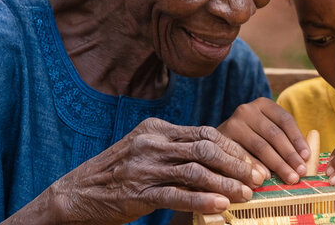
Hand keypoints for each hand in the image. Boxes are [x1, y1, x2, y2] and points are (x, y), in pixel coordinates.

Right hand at [13, 118, 264, 223]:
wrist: (77, 192)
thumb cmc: (119, 171)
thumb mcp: (146, 149)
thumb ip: (177, 148)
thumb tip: (217, 156)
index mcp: (157, 129)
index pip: (205, 133)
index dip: (233, 147)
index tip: (252, 160)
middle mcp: (152, 143)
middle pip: (206, 149)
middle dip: (236, 163)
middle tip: (257, 177)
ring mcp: (144, 167)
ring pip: (196, 171)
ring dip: (226, 183)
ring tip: (245, 193)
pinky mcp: (138, 193)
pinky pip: (177, 195)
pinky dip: (202, 199)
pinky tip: (220, 205)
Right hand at [218, 97, 309, 183]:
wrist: (215, 142)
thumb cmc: (251, 140)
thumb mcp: (268, 131)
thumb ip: (286, 139)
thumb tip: (307, 158)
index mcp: (263, 104)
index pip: (285, 120)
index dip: (297, 139)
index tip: (307, 157)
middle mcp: (247, 110)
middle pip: (274, 134)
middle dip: (290, 155)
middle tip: (300, 173)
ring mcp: (233, 123)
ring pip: (261, 145)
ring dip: (278, 164)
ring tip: (289, 178)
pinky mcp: (222, 138)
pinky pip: (243, 155)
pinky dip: (256, 167)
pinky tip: (265, 178)